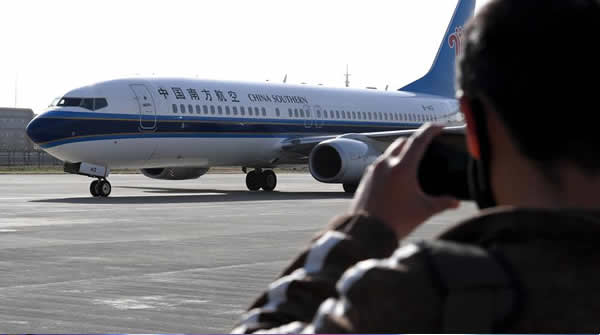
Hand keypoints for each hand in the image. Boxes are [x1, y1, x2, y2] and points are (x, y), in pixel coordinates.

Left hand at [349, 124, 459, 238]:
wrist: (366, 232)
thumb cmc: (395, 221)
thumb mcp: (424, 211)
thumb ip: (443, 203)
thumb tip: (455, 202)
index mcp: (402, 168)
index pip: (419, 140)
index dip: (430, 130)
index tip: (439, 126)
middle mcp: (386, 164)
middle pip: (403, 142)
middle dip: (415, 140)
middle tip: (426, 145)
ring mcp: (373, 170)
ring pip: (389, 152)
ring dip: (401, 152)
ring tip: (411, 160)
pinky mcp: (366, 178)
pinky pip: (380, 164)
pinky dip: (390, 163)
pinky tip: (395, 175)